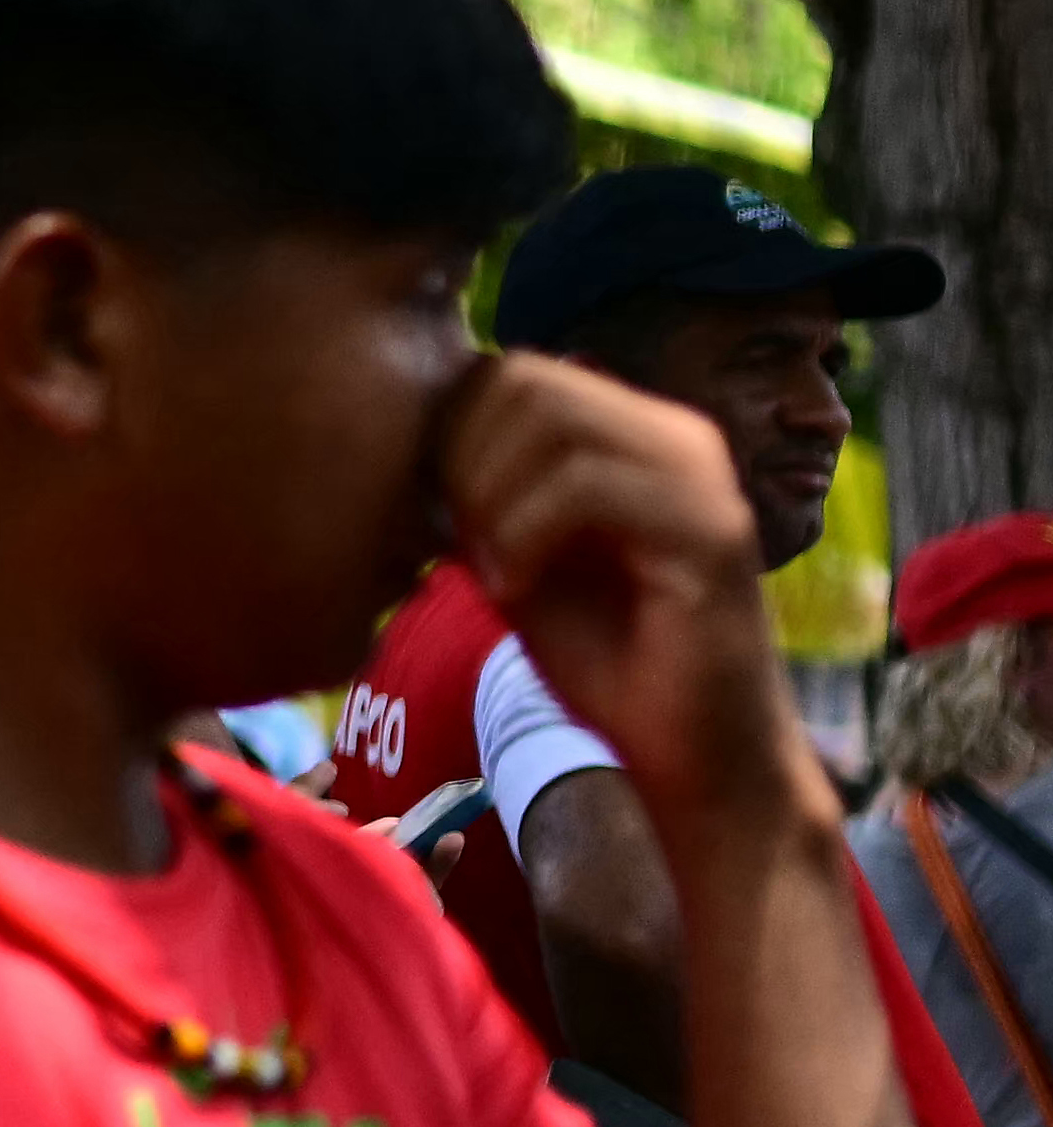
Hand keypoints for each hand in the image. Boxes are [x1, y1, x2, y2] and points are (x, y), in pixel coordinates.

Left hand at [444, 345, 813, 838]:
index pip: (509, 371)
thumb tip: (414, 423)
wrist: (691, 755)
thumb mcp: (516, 551)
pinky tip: (516, 591)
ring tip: (493, 569)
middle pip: (525, 379)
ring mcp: (703, 477)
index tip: (440, 516)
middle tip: (462, 541)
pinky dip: (524, 532)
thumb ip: (480, 484)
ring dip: (492, 496)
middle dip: (465, 458)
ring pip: (555, 417)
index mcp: (633, 432)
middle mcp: (677, 435)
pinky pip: (585, 484)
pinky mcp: (713, 530)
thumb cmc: (605, 657)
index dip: (450, 435)